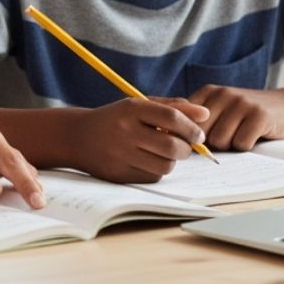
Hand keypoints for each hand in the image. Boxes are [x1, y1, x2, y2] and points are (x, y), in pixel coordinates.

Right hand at [61, 99, 209, 182]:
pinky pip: (151, 177)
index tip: (199, 134)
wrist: (77, 136)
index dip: (192, 128)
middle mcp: (125, 130)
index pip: (172, 118)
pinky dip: (156, 170)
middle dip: (186, 149)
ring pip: (165, 165)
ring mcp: (120, 154)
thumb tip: (206, 114)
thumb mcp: (139, 105)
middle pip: (172, 146)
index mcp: (131, 109)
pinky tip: (146, 160)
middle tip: (185, 146)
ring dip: (171, 161)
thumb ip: (173, 107)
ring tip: (163, 152)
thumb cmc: (116, 119)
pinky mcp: (119, 174)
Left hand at [188, 85, 283, 149]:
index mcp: (208, 92)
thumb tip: (178, 143)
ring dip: (231, 146)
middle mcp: (223, 93)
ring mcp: (241, 103)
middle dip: (211, 143)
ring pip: (220, 140)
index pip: (185, 119)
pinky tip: (255, 137)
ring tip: (241, 135)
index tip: (199, 142)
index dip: (190, 136)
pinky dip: (247, 147)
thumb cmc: (247, 115)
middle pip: (201, 133)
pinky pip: (241, 144)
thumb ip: (200, 120)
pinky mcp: (259, 115)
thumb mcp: (221, 110)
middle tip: (227, 139)